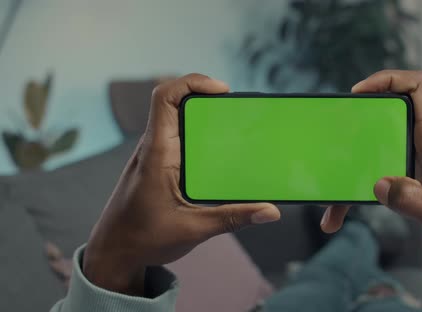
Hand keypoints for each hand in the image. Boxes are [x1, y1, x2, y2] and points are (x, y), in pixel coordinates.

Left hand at [83, 74, 280, 295]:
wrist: (113, 253)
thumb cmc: (143, 239)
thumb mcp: (193, 229)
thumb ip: (233, 218)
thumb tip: (270, 212)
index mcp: (156, 154)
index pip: (164, 98)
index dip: (192, 82)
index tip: (222, 89)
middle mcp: (153, 147)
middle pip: (175, 103)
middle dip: (206, 98)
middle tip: (237, 110)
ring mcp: (153, 155)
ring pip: (177, 120)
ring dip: (202, 116)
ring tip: (233, 126)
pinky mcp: (157, 164)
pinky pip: (177, 138)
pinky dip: (198, 135)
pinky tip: (218, 150)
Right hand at [352, 69, 421, 310]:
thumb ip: (410, 200)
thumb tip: (377, 184)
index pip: (417, 86)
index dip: (386, 79)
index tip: (358, 93)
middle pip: (391, 114)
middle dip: (360, 126)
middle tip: (337, 141)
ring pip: (386, 145)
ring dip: (361, 164)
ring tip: (337, 199)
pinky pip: (392, 167)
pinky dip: (373, 183)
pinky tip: (357, 208)